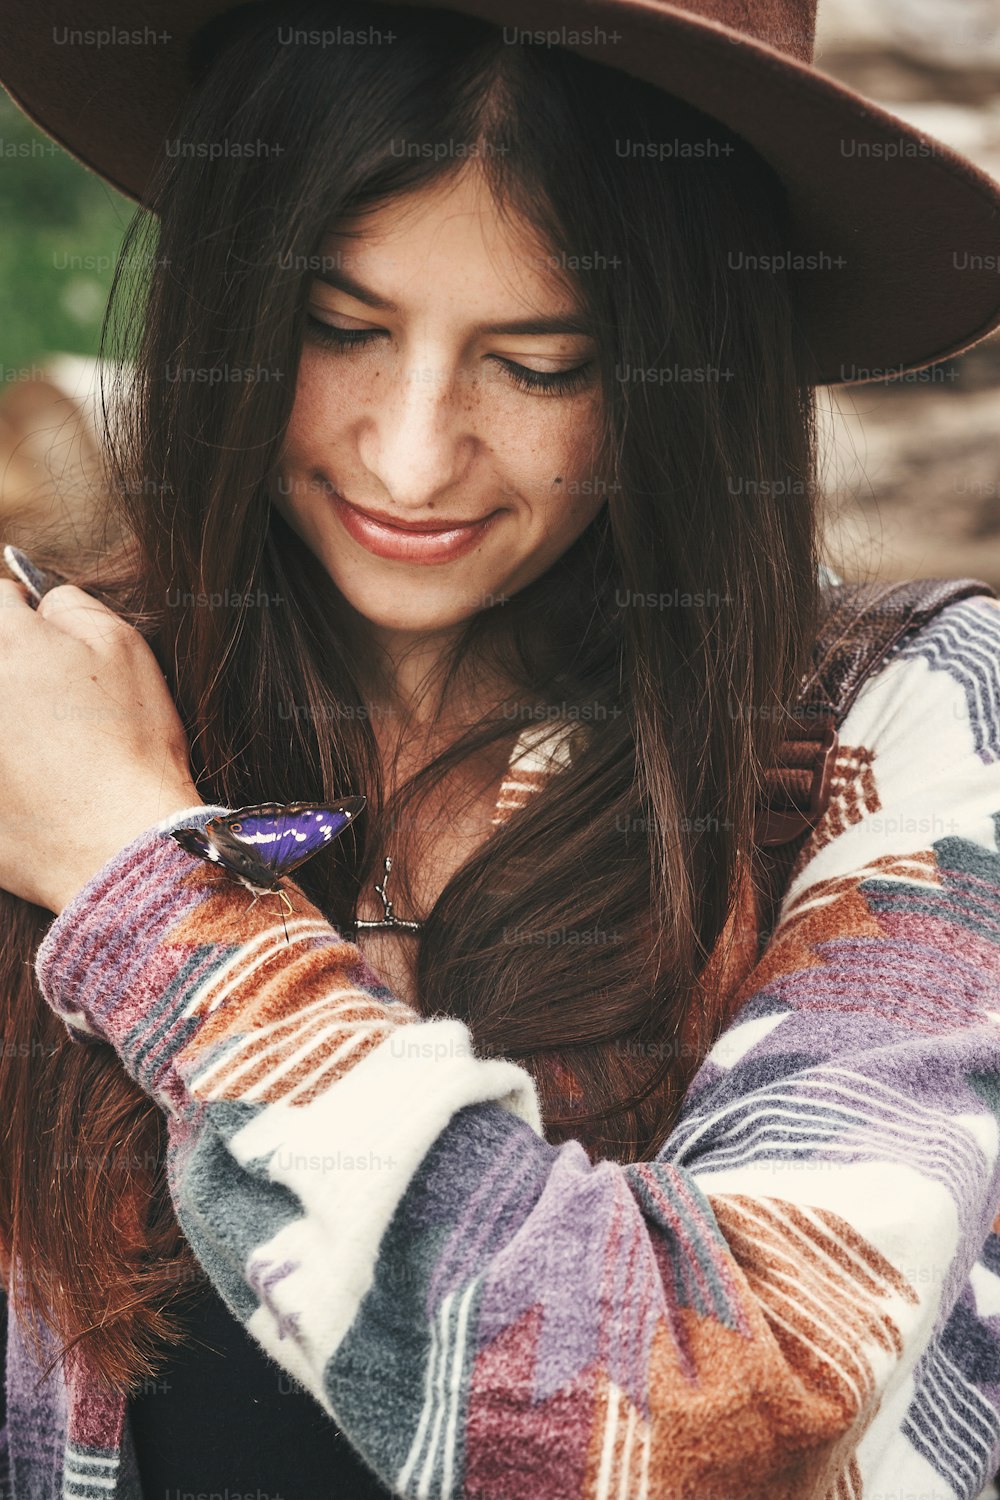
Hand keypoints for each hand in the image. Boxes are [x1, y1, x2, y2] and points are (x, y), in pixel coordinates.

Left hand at [0, 580, 202, 912]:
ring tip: (44, 748)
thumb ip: (73, 604)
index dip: (29, 615)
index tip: (50, 643)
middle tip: (51, 701)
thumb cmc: (129, 744)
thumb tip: (45, 601)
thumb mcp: (123, 648)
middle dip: (14, 670)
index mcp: (1, 642)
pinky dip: (7, 769)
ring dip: (11, 720)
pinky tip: (32, 785)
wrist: (117, 842)